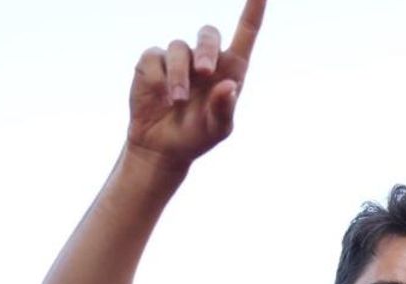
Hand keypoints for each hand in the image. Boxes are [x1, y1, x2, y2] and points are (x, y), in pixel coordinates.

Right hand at [126, 0, 265, 167]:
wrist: (163, 147)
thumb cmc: (198, 136)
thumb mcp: (218, 129)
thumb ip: (224, 109)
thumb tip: (229, 86)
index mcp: (230, 69)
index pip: (245, 33)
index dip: (253, 10)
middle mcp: (205, 59)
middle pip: (208, 34)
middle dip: (207, 50)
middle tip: (205, 72)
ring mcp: (178, 58)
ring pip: (179, 48)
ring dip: (179, 75)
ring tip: (178, 100)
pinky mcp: (152, 62)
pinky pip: (154, 57)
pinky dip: (159, 78)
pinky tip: (160, 97)